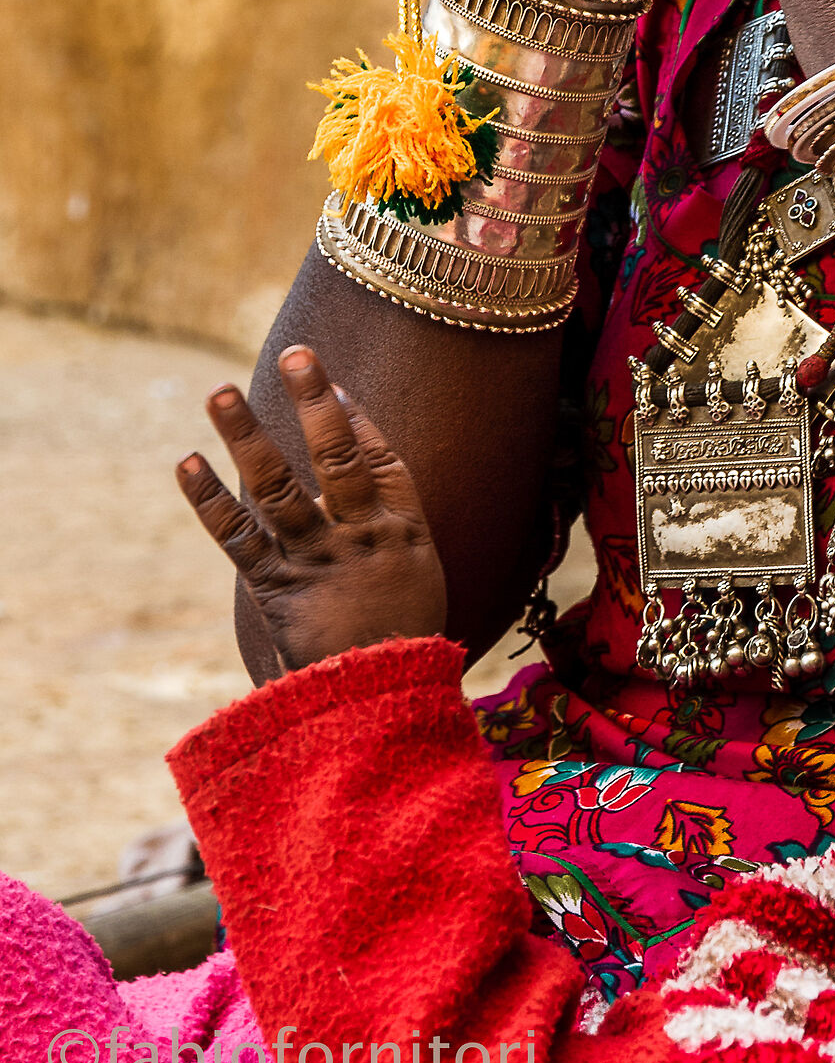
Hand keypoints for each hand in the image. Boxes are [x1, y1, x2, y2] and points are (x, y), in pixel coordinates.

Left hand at [177, 346, 447, 672]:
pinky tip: (187, 462)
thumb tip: (366, 477)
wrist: (377, 709)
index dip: (357, 418)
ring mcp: (315, 559)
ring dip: (247, 434)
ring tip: (219, 391)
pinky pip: (237, 537)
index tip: (333, 383)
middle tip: (296, 353)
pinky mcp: (274, 587)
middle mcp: (359, 536)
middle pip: (336, 456)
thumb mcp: (419, 579)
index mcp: (403, 531)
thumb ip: (390, 527)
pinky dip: (209, 500)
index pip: (381, 458)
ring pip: (278, 486)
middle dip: (314, 402)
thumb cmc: (401, 643)